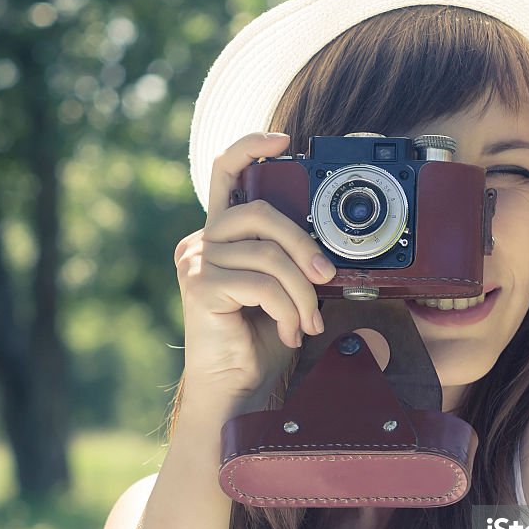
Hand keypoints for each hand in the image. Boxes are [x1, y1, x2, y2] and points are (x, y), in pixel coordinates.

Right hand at [174, 132, 336, 410]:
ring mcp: (197, 262)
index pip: (226, 173)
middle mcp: (202, 241)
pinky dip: (286, 309)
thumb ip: (293, 259)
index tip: (286, 139)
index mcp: (222, 235)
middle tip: (327, 280)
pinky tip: (289, 331)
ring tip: (308, 321)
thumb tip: (331, 247)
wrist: (238, 389)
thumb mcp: (285, 290)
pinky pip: (261, 283)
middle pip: (261, 212)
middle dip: (305, 245)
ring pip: (268, 254)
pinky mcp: (200, 287)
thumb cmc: (262, 342)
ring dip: (301, 291)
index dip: (251, 147)